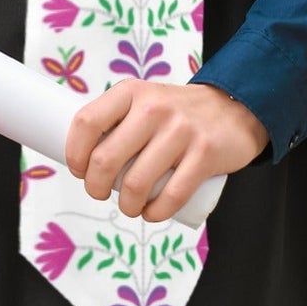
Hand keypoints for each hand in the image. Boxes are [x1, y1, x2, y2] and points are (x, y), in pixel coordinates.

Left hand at [64, 80, 268, 222]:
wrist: (232, 108)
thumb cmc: (175, 112)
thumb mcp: (143, 100)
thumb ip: (117, 119)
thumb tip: (82, 155)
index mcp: (131, 92)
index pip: (87, 122)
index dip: (74, 152)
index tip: (77, 169)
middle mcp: (153, 108)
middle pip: (105, 158)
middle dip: (94, 187)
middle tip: (98, 192)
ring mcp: (180, 131)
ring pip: (136, 183)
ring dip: (125, 206)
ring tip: (128, 206)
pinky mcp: (204, 154)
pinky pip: (171, 196)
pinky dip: (155, 213)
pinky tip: (150, 214)